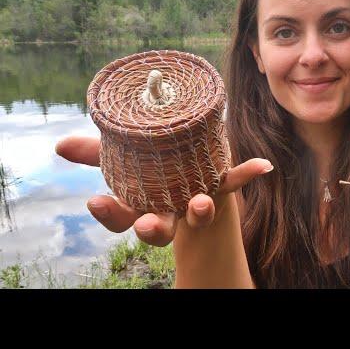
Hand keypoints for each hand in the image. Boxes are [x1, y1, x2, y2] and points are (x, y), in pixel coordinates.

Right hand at [55, 135, 272, 246]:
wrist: (191, 167)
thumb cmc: (153, 164)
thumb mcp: (124, 157)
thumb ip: (96, 152)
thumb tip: (59, 145)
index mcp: (142, 203)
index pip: (120, 218)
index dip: (109, 214)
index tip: (96, 202)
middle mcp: (169, 209)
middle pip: (156, 229)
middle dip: (152, 229)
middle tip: (148, 225)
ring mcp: (196, 199)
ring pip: (195, 214)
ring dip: (199, 211)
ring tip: (201, 204)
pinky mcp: (220, 185)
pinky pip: (233, 181)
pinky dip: (248, 172)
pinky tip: (264, 165)